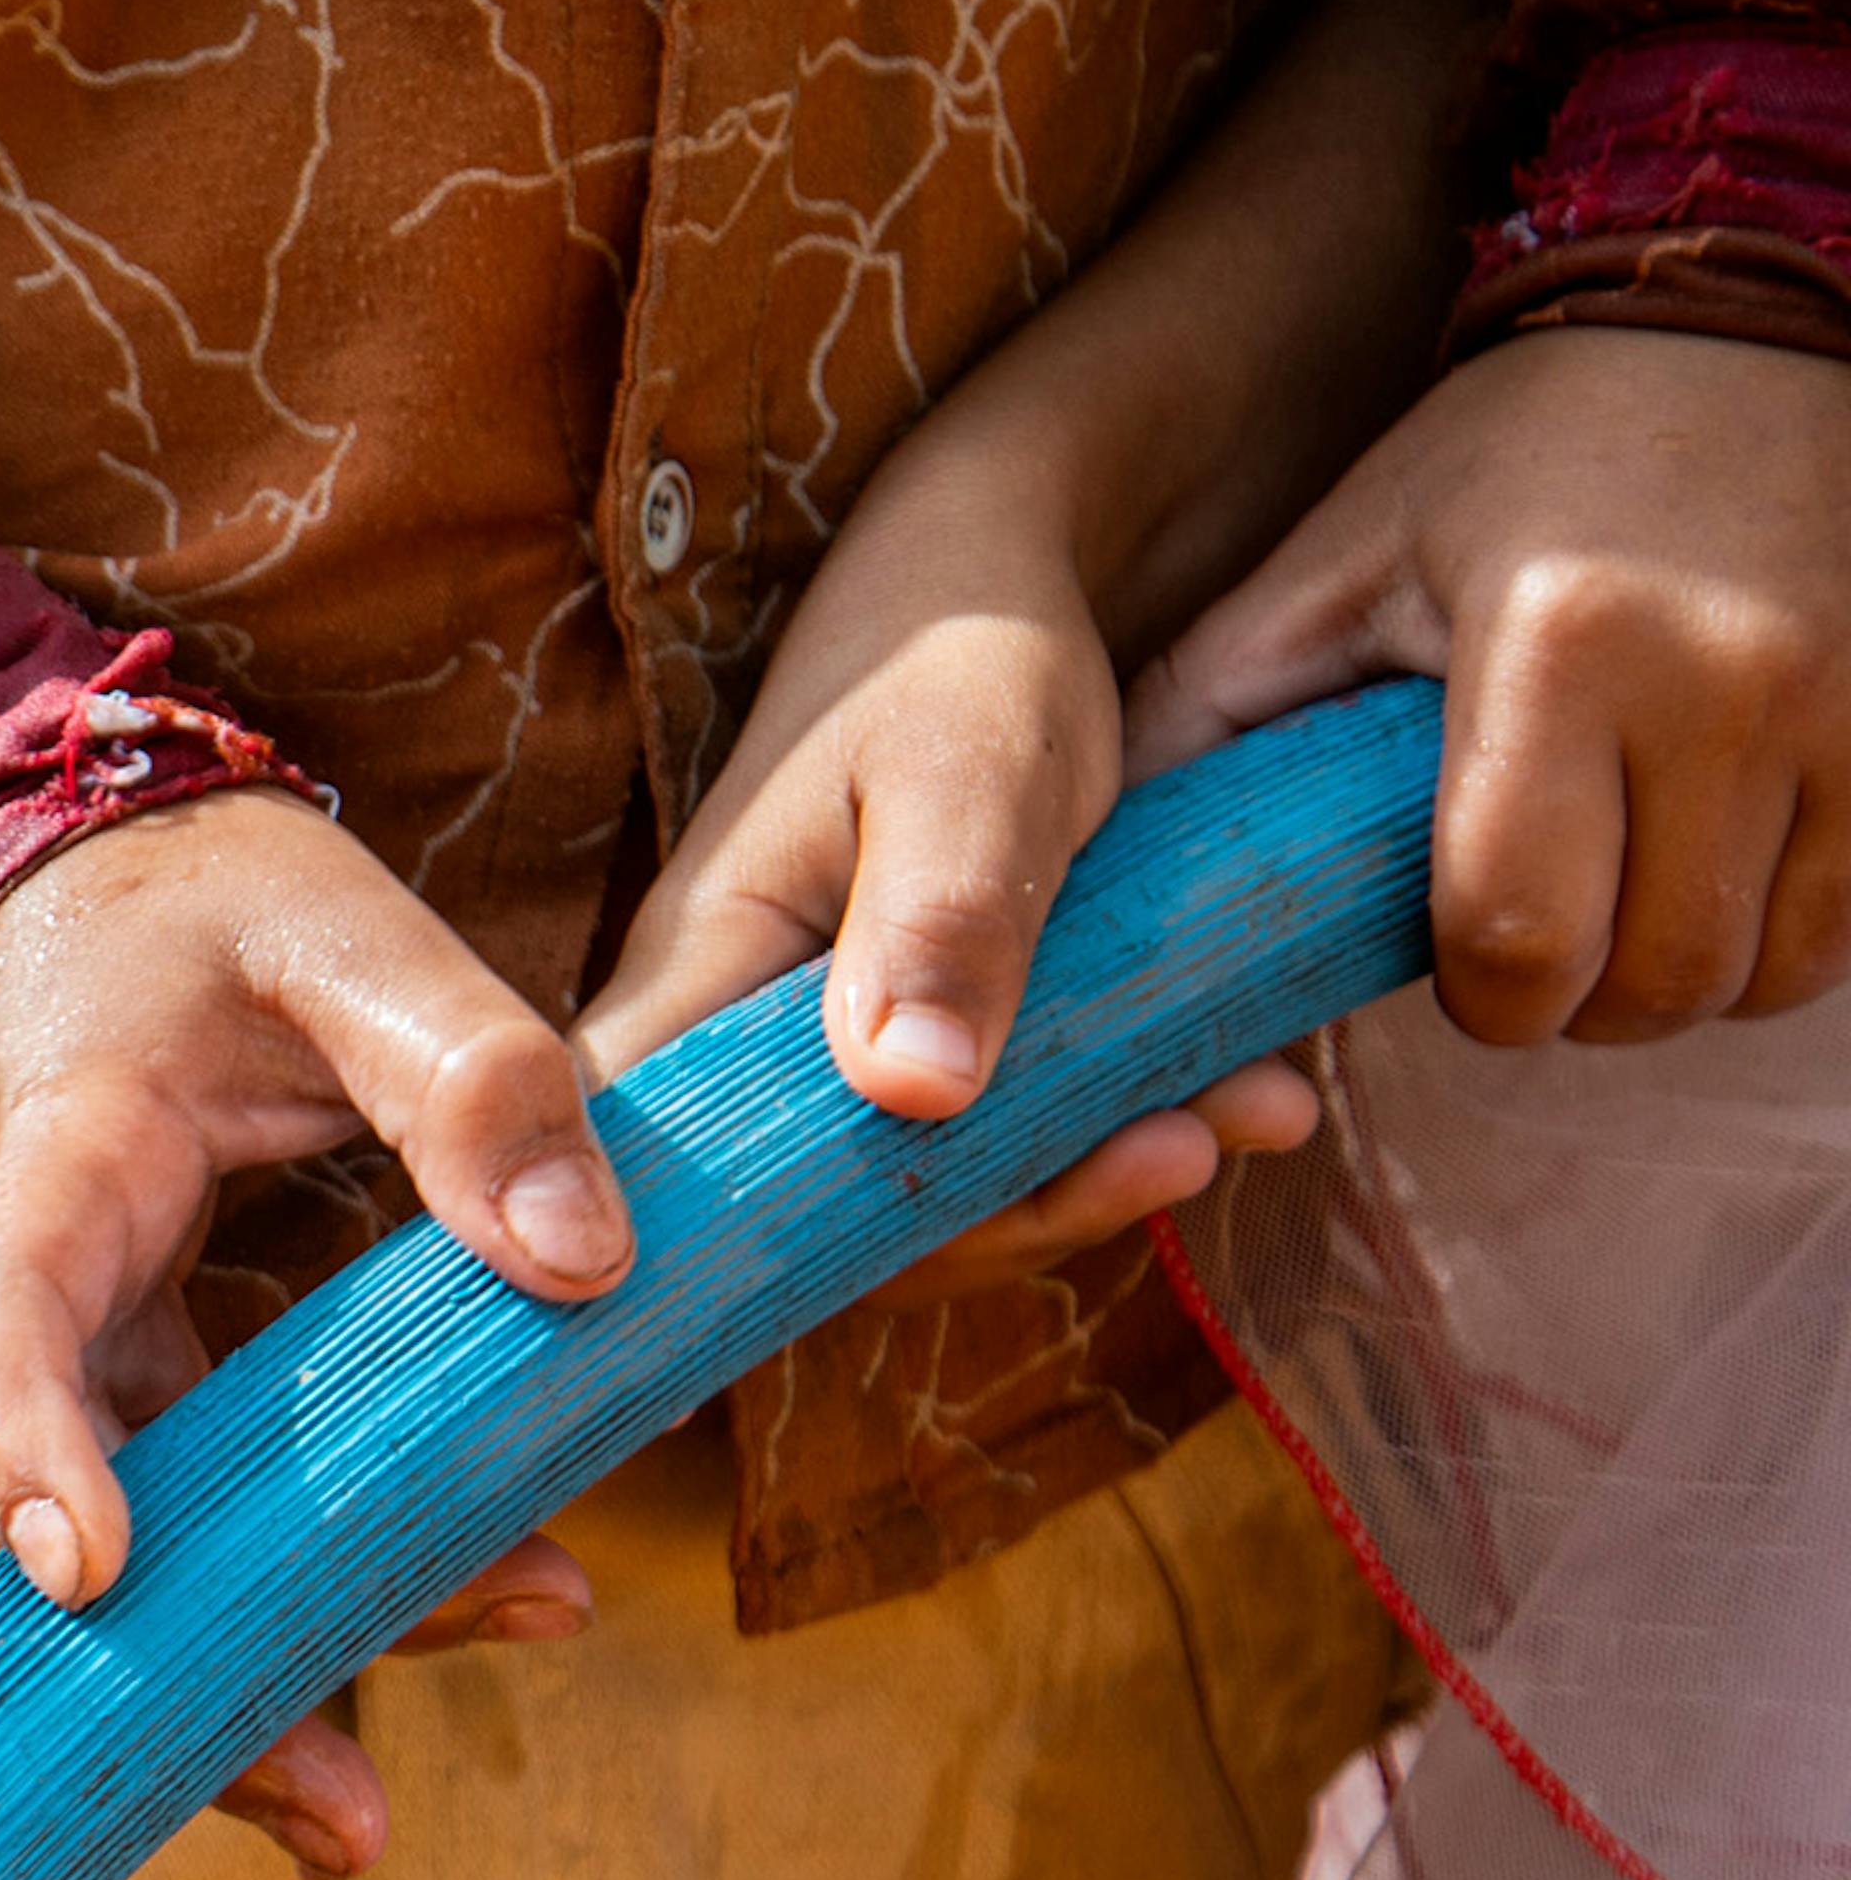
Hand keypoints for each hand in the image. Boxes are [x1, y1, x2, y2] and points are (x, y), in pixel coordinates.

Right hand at [0, 798, 606, 1879]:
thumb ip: (471, 1077)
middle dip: (192, 1653)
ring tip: (368, 1817)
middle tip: (347, 1806)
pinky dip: (270, 1594)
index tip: (93, 1572)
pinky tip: (399, 1661)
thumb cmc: (195, 900)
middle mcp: (1, 1275)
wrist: (58, 877)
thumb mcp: (345, 934)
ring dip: (245, 1662)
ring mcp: (43, 1345)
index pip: (5, 1309)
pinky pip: (173, 1505)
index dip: (34, 1445)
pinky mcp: (98, 1377)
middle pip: (72, 1494)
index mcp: (47, 1151)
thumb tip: (589, 1275)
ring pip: (130, 1533)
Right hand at [571, 457, 1312, 1308]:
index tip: (843, 1293)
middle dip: (997, 1224)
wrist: (999, 586)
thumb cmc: (956, 655)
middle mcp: (735, 1041)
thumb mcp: (965, 767)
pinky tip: (1240, 1097)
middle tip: (1168, 1158)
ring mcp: (826, 1057)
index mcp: (696, 974)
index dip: (693, 1267)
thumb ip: (941, 921)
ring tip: (1235, 1118)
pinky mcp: (910, 1053)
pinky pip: (996, 1145)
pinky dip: (1115, 1136)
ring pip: (921, 1198)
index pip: (639, 1169)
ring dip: (1084, 1181)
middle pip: (804, 1223)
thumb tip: (913, 1094)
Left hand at [1132, 327, 1850, 1043]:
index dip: (1477, 995)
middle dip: (1573, 1007)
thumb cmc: (1505, 459)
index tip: (1452, 962)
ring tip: (1614, 905)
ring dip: (1677, 981)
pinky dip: (1773, 936)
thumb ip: (1211, 713)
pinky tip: (1705, 870)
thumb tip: (1086, 865)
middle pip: (1653, 981)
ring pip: (1765, 972)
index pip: (1518, 936)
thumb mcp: (1335, 563)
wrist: (1731, 332)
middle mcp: (1730, 686)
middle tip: (1526, 948)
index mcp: (1561, 646)